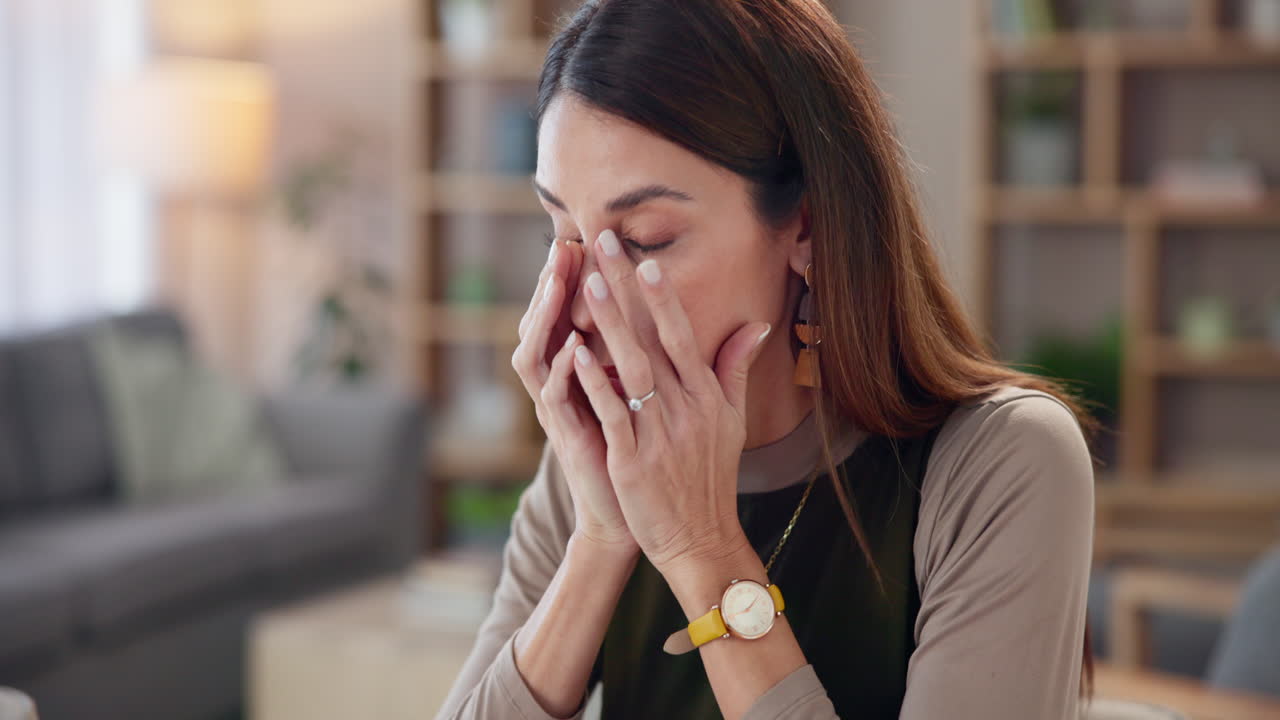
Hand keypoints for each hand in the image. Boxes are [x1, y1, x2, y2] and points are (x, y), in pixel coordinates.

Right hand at [513, 237, 637, 554]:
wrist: (632, 513)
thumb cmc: (643, 455)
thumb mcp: (649, 399)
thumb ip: (654, 359)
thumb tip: (672, 319)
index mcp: (582, 373)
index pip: (568, 313)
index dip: (574, 277)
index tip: (588, 240)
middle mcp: (563, 387)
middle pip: (544, 325)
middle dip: (551, 284)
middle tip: (562, 245)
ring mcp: (560, 412)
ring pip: (537, 355)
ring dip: (547, 318)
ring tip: (559, 282)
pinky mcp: (566, 439)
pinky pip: (555, 399)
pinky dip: (563, 373)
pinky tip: (573, 347)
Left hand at [570, 229, 770, 573]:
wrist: (700, 538)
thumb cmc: (710, 478)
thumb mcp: (731, 421)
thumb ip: (735, 368)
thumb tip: (756, 323)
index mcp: (706, 396)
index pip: (683, 334)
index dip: (663, 296)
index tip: (644, 259)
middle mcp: (685, 408)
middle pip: (653, 338)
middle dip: (626, 289)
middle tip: (602, 245)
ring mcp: (659, 433)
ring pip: (632, 367)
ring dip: (610, 322)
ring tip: (587, 283)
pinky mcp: (633, 460)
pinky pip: (612, 412)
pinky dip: (596, 381)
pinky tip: (576, 352)